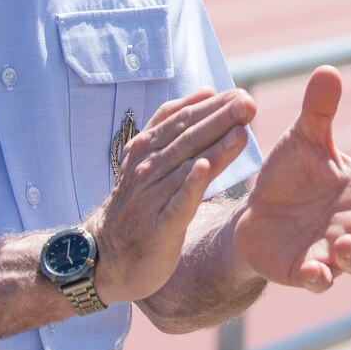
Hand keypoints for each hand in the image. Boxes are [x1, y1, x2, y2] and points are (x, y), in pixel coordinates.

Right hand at [91, 89, 256, 305]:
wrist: (103, 257)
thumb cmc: (136, 205)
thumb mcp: (148, 160)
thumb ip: (173, 127)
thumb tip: (205, 93)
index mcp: (145, 150)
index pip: (180, 121)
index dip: (210, 106)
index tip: (239, 94)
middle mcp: (146, 169)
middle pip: (186, 139)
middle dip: (219, 119)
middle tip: (247, 103)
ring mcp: (151, 198)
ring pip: (185, 167)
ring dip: (214, 147)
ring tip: (240, 130)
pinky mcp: (159, 229)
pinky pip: (176, 204)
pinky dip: (190, 185)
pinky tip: (204, 168)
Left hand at [232, 66, 350, 291]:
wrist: (257, 211)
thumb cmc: (293, 175)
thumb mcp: (305, 139)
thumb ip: (320, 111)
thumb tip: (328, 69)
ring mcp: (333, 251)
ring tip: (344, 244)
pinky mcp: (305, 270)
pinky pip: (319, 280)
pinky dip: (319, 278)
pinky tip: (313, 271)